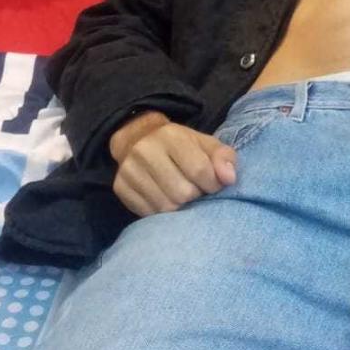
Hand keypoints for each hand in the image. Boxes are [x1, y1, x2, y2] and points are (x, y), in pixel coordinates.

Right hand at [109, 111, 238, 216]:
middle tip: (195, 191)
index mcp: (171, 136)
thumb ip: (223, 157)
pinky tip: (165, 199)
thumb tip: (229, 178)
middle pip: (182, 193)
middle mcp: (146, 150)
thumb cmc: (181, 146)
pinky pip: (148, 213)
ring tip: (182, 196)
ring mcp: (130, 170)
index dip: (212, 184)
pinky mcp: (120, 187)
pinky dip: (161, 212)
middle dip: (195, 196)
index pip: (199, 169)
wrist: (139, 138)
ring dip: (180, 208)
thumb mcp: (205, 144)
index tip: (213, 185)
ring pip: (165, 207)